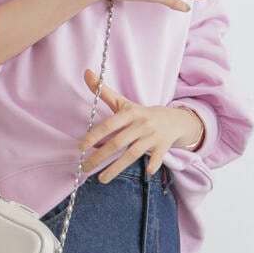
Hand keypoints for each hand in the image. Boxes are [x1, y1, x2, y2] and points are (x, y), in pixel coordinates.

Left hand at [78, 69, 203, 178]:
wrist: (173, 119)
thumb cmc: (141, 113)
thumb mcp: (124, 102)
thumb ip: (104, 91)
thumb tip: (86, 73)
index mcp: (130, 113)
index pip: (109, 125)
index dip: (94, 136)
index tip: (80, 147)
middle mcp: (141, 124)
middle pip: (118, 142)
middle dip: (101, 156)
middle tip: (85, 167)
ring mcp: (152, 136)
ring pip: (133, 153)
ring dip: (117, 168)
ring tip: (101, 179)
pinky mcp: (163, 146)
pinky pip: (158, 156)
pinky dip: (154, 163)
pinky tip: (147, 172)